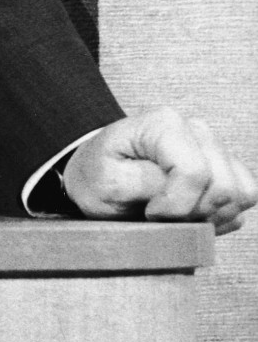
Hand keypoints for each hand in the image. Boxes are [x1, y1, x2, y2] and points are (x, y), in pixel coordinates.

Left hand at [63, 108, 257, 234]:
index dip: (175, 205)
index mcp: (164, 124)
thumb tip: (182, 193)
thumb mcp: (106, 182)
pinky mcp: (227, 170)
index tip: (148, 212)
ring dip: (209, 216)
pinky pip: (243, 203)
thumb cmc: (98, 177)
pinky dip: (220, 217)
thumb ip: (144, 184)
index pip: (194, 172)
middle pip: (224, 186)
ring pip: (241, 194)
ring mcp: (215, 148)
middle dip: (193, 213)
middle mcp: (196, 130)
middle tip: (160, 217)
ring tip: (175, 216)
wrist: (99, 179)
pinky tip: (189, 216)